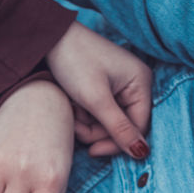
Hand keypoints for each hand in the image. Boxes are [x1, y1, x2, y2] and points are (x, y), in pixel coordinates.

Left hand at [46, 22, 151, 159]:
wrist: (51, 38)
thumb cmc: (75, 61)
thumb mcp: (96, 99)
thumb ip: (119, 128)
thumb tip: (142, 154)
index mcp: (141, 83)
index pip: (138, 127)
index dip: (117, 143)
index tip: (93, 151)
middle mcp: (135, 85)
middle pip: (122, 127)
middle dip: (96, 130)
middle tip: (74, 125)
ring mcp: (121, 86)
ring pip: (107, 123)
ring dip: (87, 124)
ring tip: (71, 110)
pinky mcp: (105, 88)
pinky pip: (99, 113)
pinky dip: (84, 114)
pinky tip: (72, 105)